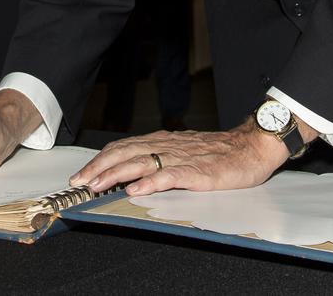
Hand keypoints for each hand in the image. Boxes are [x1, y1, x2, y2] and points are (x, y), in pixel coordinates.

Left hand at [71, 119, 314, 196]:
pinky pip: (171, 176)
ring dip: (115, 174)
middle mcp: (168, 146)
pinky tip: (136, 190)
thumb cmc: (220, 152)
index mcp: (163, 142)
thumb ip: (161, 159)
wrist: (252, 146)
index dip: (101, 160)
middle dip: (99, 168)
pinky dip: (151, 182)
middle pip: (125, 153)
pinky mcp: (199, 172)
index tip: (82, 174)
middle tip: (79, 182)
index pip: (124, 147)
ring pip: (142, 162)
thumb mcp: (184, 151)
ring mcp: (182, 158)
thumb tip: (133, 173)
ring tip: (97, 185)